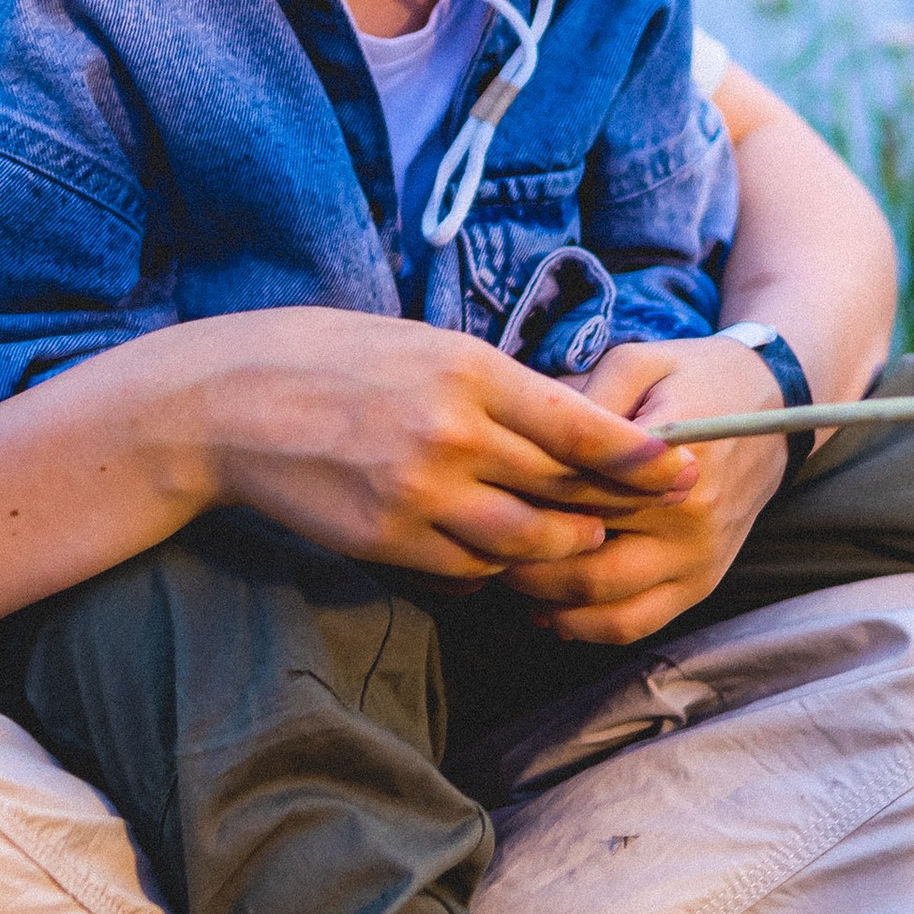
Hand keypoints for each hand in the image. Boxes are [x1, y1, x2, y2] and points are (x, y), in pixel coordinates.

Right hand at [202, 308, 700, 580]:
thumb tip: (562, 421)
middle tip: (651, 511)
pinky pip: (466, 567)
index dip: (640, 454)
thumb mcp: (422, 346)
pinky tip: (498, 553)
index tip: (685, 465)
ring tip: (580, 539)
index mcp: (468, 372)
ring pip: (523, 541)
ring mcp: (418, 493)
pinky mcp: (386, 538)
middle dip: (613, 504)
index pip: (579, 426)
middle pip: (562, 488)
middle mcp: (451, 434)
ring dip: (559, 547)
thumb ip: (492, 387)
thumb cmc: (329, 359)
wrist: (228, 402)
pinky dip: (494, 565)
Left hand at [497, 331, 795, 643]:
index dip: (519, 499)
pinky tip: (545, 609)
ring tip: (504, 571)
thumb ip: (581, 399)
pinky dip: (583, 626)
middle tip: (477, 538)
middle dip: (520, 557)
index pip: (575, 495)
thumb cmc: (693, 378)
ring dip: (543, 597)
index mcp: (672, 463)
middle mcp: (690, 522)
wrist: (775, 409)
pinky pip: (635, 624)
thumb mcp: (638, 362)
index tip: (478, 493)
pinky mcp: (700, 585)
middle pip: (582, 558)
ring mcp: (698, 562)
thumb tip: (518, 436)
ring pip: (602, 604)